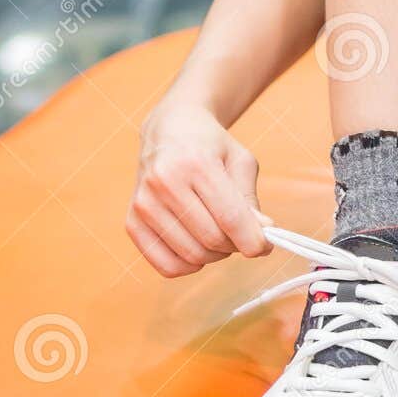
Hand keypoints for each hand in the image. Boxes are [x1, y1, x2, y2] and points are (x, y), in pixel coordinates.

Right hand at [126, 97, 270, 276]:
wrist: (169, 131)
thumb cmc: (211, 147)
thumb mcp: (240, 162)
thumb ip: (250, 201)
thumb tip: (262, 238)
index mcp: (196, 163)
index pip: (230, 217)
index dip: (253, 240)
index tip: (265, 246)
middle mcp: (164, 182)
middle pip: (212, 239)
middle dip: (235, 245)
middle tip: (241, 234)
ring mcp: (144, 204)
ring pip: (192, 255)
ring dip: (215, 255)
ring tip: (219, 234)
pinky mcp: (132, 222)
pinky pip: (167, 265)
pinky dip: (189, 265)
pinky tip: (197, 245)